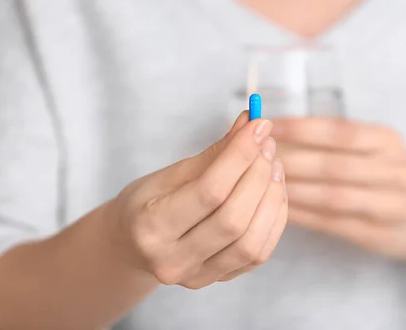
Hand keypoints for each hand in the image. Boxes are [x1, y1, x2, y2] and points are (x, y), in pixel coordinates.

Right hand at [107, 112, 287, 288]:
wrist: (132, 245)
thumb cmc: (148, 203)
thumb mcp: (169, 174)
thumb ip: (213, 154)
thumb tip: (250, 125)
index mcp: (151, 227)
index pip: (209, 190)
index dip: (240, 155)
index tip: (257, 126)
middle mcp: (172, 260)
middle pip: (233, 219)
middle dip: (258, 175)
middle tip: (267, 145)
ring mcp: (197, 277)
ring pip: (251, 243)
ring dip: (271, 199)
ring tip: (274, 167)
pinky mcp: (218, 281)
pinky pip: (258, 254)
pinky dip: (274, 220)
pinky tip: (274, 192)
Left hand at [272, 117, 405, 262]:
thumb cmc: (389, 175)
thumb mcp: (378, 148)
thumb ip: (336, 141)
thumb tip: (276, 130)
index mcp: (387, 141)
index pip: (340, 131)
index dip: (301, 128)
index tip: (268, 125)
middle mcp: (393, 171)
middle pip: (333, 165)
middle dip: (291, 159)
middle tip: (256, 156)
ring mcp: (389, 206)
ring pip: (332, 196)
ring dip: (294, 189)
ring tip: (260, 182)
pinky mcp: (377, 235)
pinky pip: (332, 223)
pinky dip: (302, 214)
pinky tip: (278, 206)